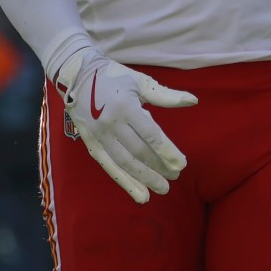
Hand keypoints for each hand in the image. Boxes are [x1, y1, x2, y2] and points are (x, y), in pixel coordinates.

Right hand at [53, 48, 196, 202]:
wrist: (77, 76)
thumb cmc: (114, 77)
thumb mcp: (140, 82)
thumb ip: (166, 96)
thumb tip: (193, 101)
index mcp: (125, 107)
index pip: (150, 134)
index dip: (167, 151)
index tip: (181, 164)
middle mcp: (110, 123)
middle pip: (138, 151)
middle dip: (158, 166)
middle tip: (176, 176)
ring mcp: (98, 135)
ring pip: (124, 162)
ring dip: (144, 178)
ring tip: (161, 189)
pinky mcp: (91, 143)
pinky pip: (108, 166)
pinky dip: (124, 182)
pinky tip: (139, 194)